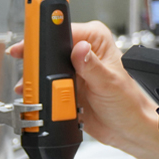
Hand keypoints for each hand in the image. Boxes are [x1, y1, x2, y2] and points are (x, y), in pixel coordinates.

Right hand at [8, 21, 158, 150]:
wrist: (126, 128)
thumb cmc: (128, 102)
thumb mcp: (109, 83)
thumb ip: (92, 66)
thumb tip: (79, 49)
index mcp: (95, 39)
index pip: (63, 30)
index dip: (44, 37)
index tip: (30, 46)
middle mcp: (82, 50)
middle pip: (48, 47)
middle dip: (35, 60)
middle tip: (30, 73)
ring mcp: (72, 67)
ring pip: (43, 66)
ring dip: (34, 77)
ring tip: (34, 88)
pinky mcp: (65, 84)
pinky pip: (44, 83)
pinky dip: (38, 90)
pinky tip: (37, 96)